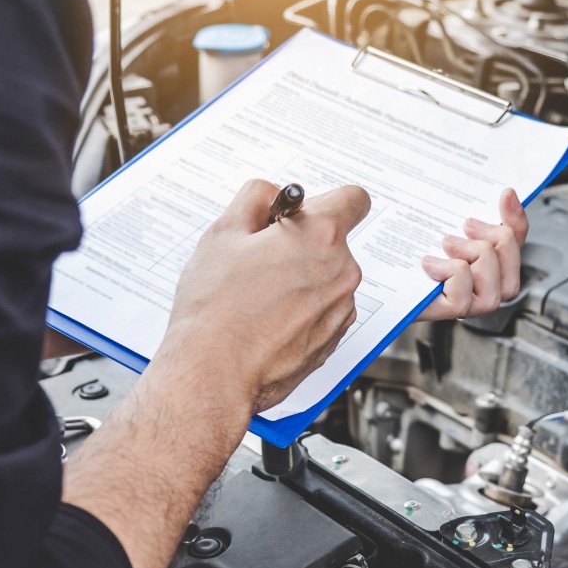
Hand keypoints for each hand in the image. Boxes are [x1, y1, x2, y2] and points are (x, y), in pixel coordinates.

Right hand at [150, 179, 369, 419]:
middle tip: (260, 259)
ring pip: (327, 277)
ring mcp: (342, 307)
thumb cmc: (215, 309)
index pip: (353, 198)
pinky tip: (269, 319)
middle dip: (302, 243)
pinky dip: (303, 309)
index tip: (302, 213)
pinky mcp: (335, 337)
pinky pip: (325, 309)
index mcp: (320, 236)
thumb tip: (272, 193)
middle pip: (333, 241)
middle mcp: (342, 271)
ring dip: (302, 278)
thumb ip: (256, 198)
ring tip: (259, 296)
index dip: (325, 201)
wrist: (215, 374)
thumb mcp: (223, 233)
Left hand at [418, 188, 528, 320]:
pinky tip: (429, 264)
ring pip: (491, 269)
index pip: (516, 237)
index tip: (505, 194)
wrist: (373, 277)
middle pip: (510, 251)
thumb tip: (506, 192)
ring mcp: (472, 301)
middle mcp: (486, 282)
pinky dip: (448, 271)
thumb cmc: (406, 253)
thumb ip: (467, 211)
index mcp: (487, 260)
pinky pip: (465, 290)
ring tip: (446, 245)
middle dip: (492, 234)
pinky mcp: (453, 310)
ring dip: (470, 252)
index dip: (515, 216)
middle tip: (465, 227)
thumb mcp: (436, 222)